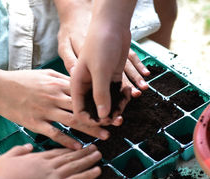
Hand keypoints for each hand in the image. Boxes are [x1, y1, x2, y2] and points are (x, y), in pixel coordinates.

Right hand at [0, 69, 111, 147]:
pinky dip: (67, 141)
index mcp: (58, 84)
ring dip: (90, 130)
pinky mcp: (35, 123)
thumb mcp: (45, 74)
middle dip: (100, 116)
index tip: (112, 106)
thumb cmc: (22, 80)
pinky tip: (79, 147)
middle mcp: (54, 97)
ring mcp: (45, 111)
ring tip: (104, 137)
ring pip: (72, 121)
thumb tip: (80, 82)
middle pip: (82, 108)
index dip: (99, 100)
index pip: (84, 93)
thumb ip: (63, 79)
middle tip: (115, 124)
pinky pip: (54, 134)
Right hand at [0, 144, 101, 178]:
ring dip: (88, 159)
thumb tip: (28, 146)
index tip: (77, 146)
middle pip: (69, 156)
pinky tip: (97, 171)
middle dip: (82, 151)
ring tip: (98, 155)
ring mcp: (54, 176)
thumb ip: (18, 151)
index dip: (68, 149)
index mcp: (36, 158)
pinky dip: (88, 175)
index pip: (56, 151)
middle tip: (93, 147)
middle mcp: (48, 165)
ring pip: (75, 165)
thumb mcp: (5, 159)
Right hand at [71, 0, 136, 123]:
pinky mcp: (113, 76)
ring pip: (109, 101)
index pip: (79, 109)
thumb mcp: (100, 71)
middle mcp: (88, 84)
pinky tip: (131, 91)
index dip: (91, 119)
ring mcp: (101, 81)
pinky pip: (118, 92)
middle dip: (107, 115)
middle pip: (95, 107)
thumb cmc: (101, 44)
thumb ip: (101, 94)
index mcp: (77, 83)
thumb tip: (103, 116)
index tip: (104, 124)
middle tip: (119, 120)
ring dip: (118, 105)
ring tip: (128, 102)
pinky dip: (124, 94)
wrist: (113, 24)